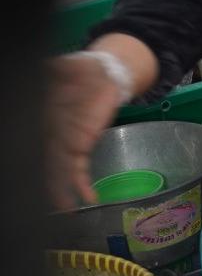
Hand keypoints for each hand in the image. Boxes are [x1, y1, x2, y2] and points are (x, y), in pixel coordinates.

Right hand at [46, 52, 132, 209]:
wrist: (102, 71)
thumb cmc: (77, 72)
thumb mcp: (60, 67)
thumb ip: (50, 71)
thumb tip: (44, 65)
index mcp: (43, 119)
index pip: (35, 144)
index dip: (33, 163)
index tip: (26, 178)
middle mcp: (52, 134)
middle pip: (46, 164)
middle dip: (47, 187)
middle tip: (51, 208)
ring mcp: (68, 140)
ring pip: (59, 171)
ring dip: (61, 192)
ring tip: (64, 211)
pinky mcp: (85, 142)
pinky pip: (80, 165)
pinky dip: (82, 182)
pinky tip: (88, 197)